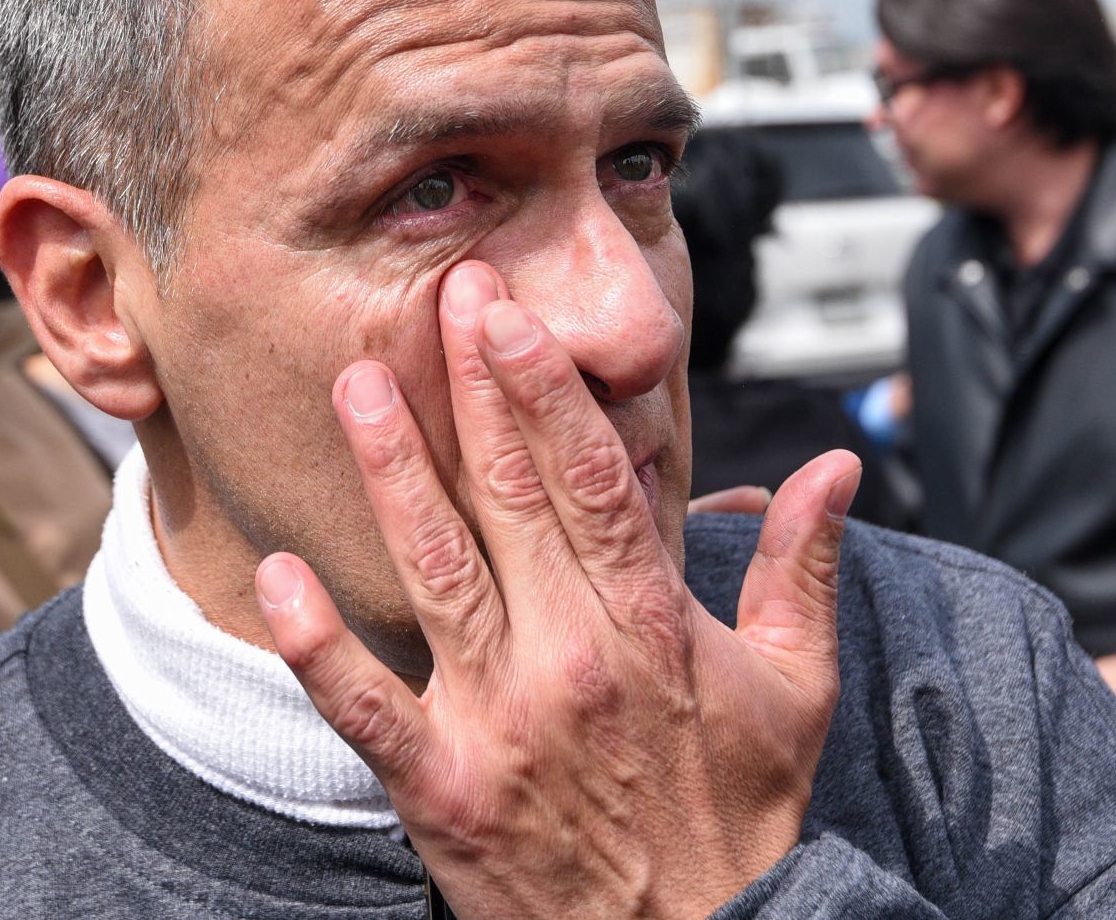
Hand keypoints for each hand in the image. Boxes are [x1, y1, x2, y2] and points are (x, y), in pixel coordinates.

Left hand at [257, 261, 862, 919]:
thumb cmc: (743, 816)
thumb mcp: (800, 689)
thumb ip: (806, 568)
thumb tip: (836, 466)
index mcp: (653, 627)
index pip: (593, 480)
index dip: (544, 389)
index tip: (508, 316)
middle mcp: (572, 660)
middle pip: (511, 500)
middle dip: (470, 391)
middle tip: (438, 299)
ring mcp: (501, 723)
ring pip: (436, 574)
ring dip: (393, 475)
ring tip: (354, 387)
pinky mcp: (443, 788)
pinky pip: (365, 709)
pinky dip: (317, 647)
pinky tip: (279, 577)